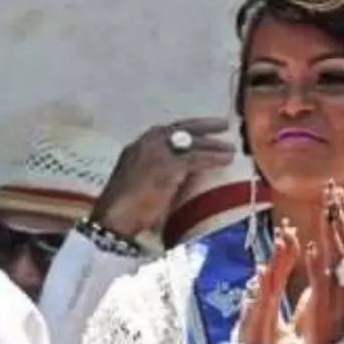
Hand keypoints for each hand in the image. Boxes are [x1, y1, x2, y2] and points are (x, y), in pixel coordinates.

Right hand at [87, 116, 236, 237]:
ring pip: (190, 142)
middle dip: (203, 125)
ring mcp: (156, 153)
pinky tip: (227, 159)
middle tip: (223, 124)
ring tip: (230, 148)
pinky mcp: (168, 166)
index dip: (185, 130)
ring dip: (213, 144)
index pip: (164, 132)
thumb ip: (155, 175)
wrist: (113, 219)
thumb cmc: (123, 210)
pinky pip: (196, 157)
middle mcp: (145, 144)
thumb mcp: (137, 184)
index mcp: (136, 148)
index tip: (200, 130)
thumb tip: (178, 179)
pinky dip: (214, 157)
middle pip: (179, 129)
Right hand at [236, 219, 299, 343]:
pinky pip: (255, 300)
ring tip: (280, 244)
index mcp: (272, 301)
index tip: (294, 232)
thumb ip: (298, 311)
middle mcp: (263, 301)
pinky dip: (258, 287)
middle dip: (281, 250)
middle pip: (274, 271)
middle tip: (288, 228)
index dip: (288, 253)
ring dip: (272, 262)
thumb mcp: (290, 328)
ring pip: (265, 281)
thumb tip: (310, 296)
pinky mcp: (250, 320)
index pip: (281, 272)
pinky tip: (261, 273)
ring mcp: (256, 309)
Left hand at [295, 179, 343, 343]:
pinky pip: (321, 280)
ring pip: (337, 255)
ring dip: (331, 230)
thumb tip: (340, 253)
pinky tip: (311, 245)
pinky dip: (317, 262)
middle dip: (339, 212)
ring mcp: (339, 292)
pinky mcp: (323, 304)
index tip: (336, 192)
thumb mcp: (339, 294)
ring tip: (325, 207)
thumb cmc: (333, 327)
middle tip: (331, 187)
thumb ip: (341, 273)